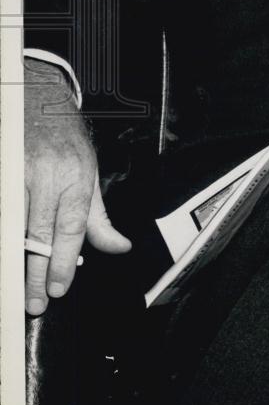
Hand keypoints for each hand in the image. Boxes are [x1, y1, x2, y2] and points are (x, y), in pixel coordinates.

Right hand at [24, 58, 130, 314]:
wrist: (36, 101)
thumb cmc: (65, 141)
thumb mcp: (89, 174)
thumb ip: (99, 218)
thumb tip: (119, 248)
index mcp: (74, 176)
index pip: (71, 227)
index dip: (65, 262)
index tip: (60, 289)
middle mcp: (45, 176)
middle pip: (39, 234)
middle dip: (36, 274)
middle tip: (36, 303)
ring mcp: (16, 174)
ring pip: (13, 228)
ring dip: (14, 261)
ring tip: (15, 289)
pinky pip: (0, 213)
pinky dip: (3, 239)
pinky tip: (7, 256)